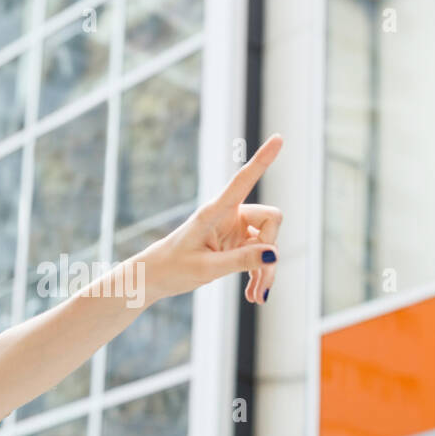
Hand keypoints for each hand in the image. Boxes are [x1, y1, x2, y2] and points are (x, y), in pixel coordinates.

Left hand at [134, 134, 283, 304]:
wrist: (155, 278)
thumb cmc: (172, 268)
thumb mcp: (206, 269)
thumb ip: (241, 260)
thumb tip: (273, 255)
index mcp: (214, 211)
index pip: (243, 181)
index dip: (262, 160)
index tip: (279, 138)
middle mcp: (228, 214)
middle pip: (271, 220)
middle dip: (271, 250)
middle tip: (261, 282)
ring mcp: (235, 228)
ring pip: (269, 242)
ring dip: (266, 270)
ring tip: (257, 297)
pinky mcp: (237, 243)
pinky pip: (260, 254)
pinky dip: (260, 274)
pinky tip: (253, 295)